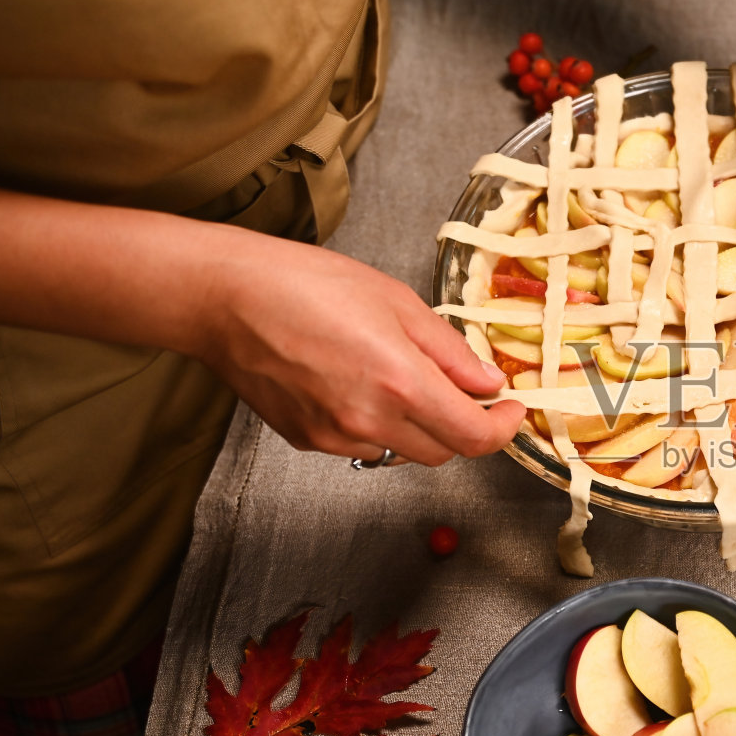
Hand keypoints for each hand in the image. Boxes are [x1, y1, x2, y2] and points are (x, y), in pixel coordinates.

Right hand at [200, 237, 523, 466]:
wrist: (224, 298)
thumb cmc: (304, 284)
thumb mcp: (397, 302)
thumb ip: (450, 351)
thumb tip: (488, 383)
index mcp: (399, 382)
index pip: (473, 436)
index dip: (503, 429)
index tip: (512, 409)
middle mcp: (369, 419)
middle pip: (444, 451)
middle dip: (464, 425)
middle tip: (465, 389)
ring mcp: (334, 436)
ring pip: (403, 450)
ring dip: (420, 425)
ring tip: (401, 376)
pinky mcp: (307, 440)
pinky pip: (363, 444)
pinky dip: (378, 423)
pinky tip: (358, 383)